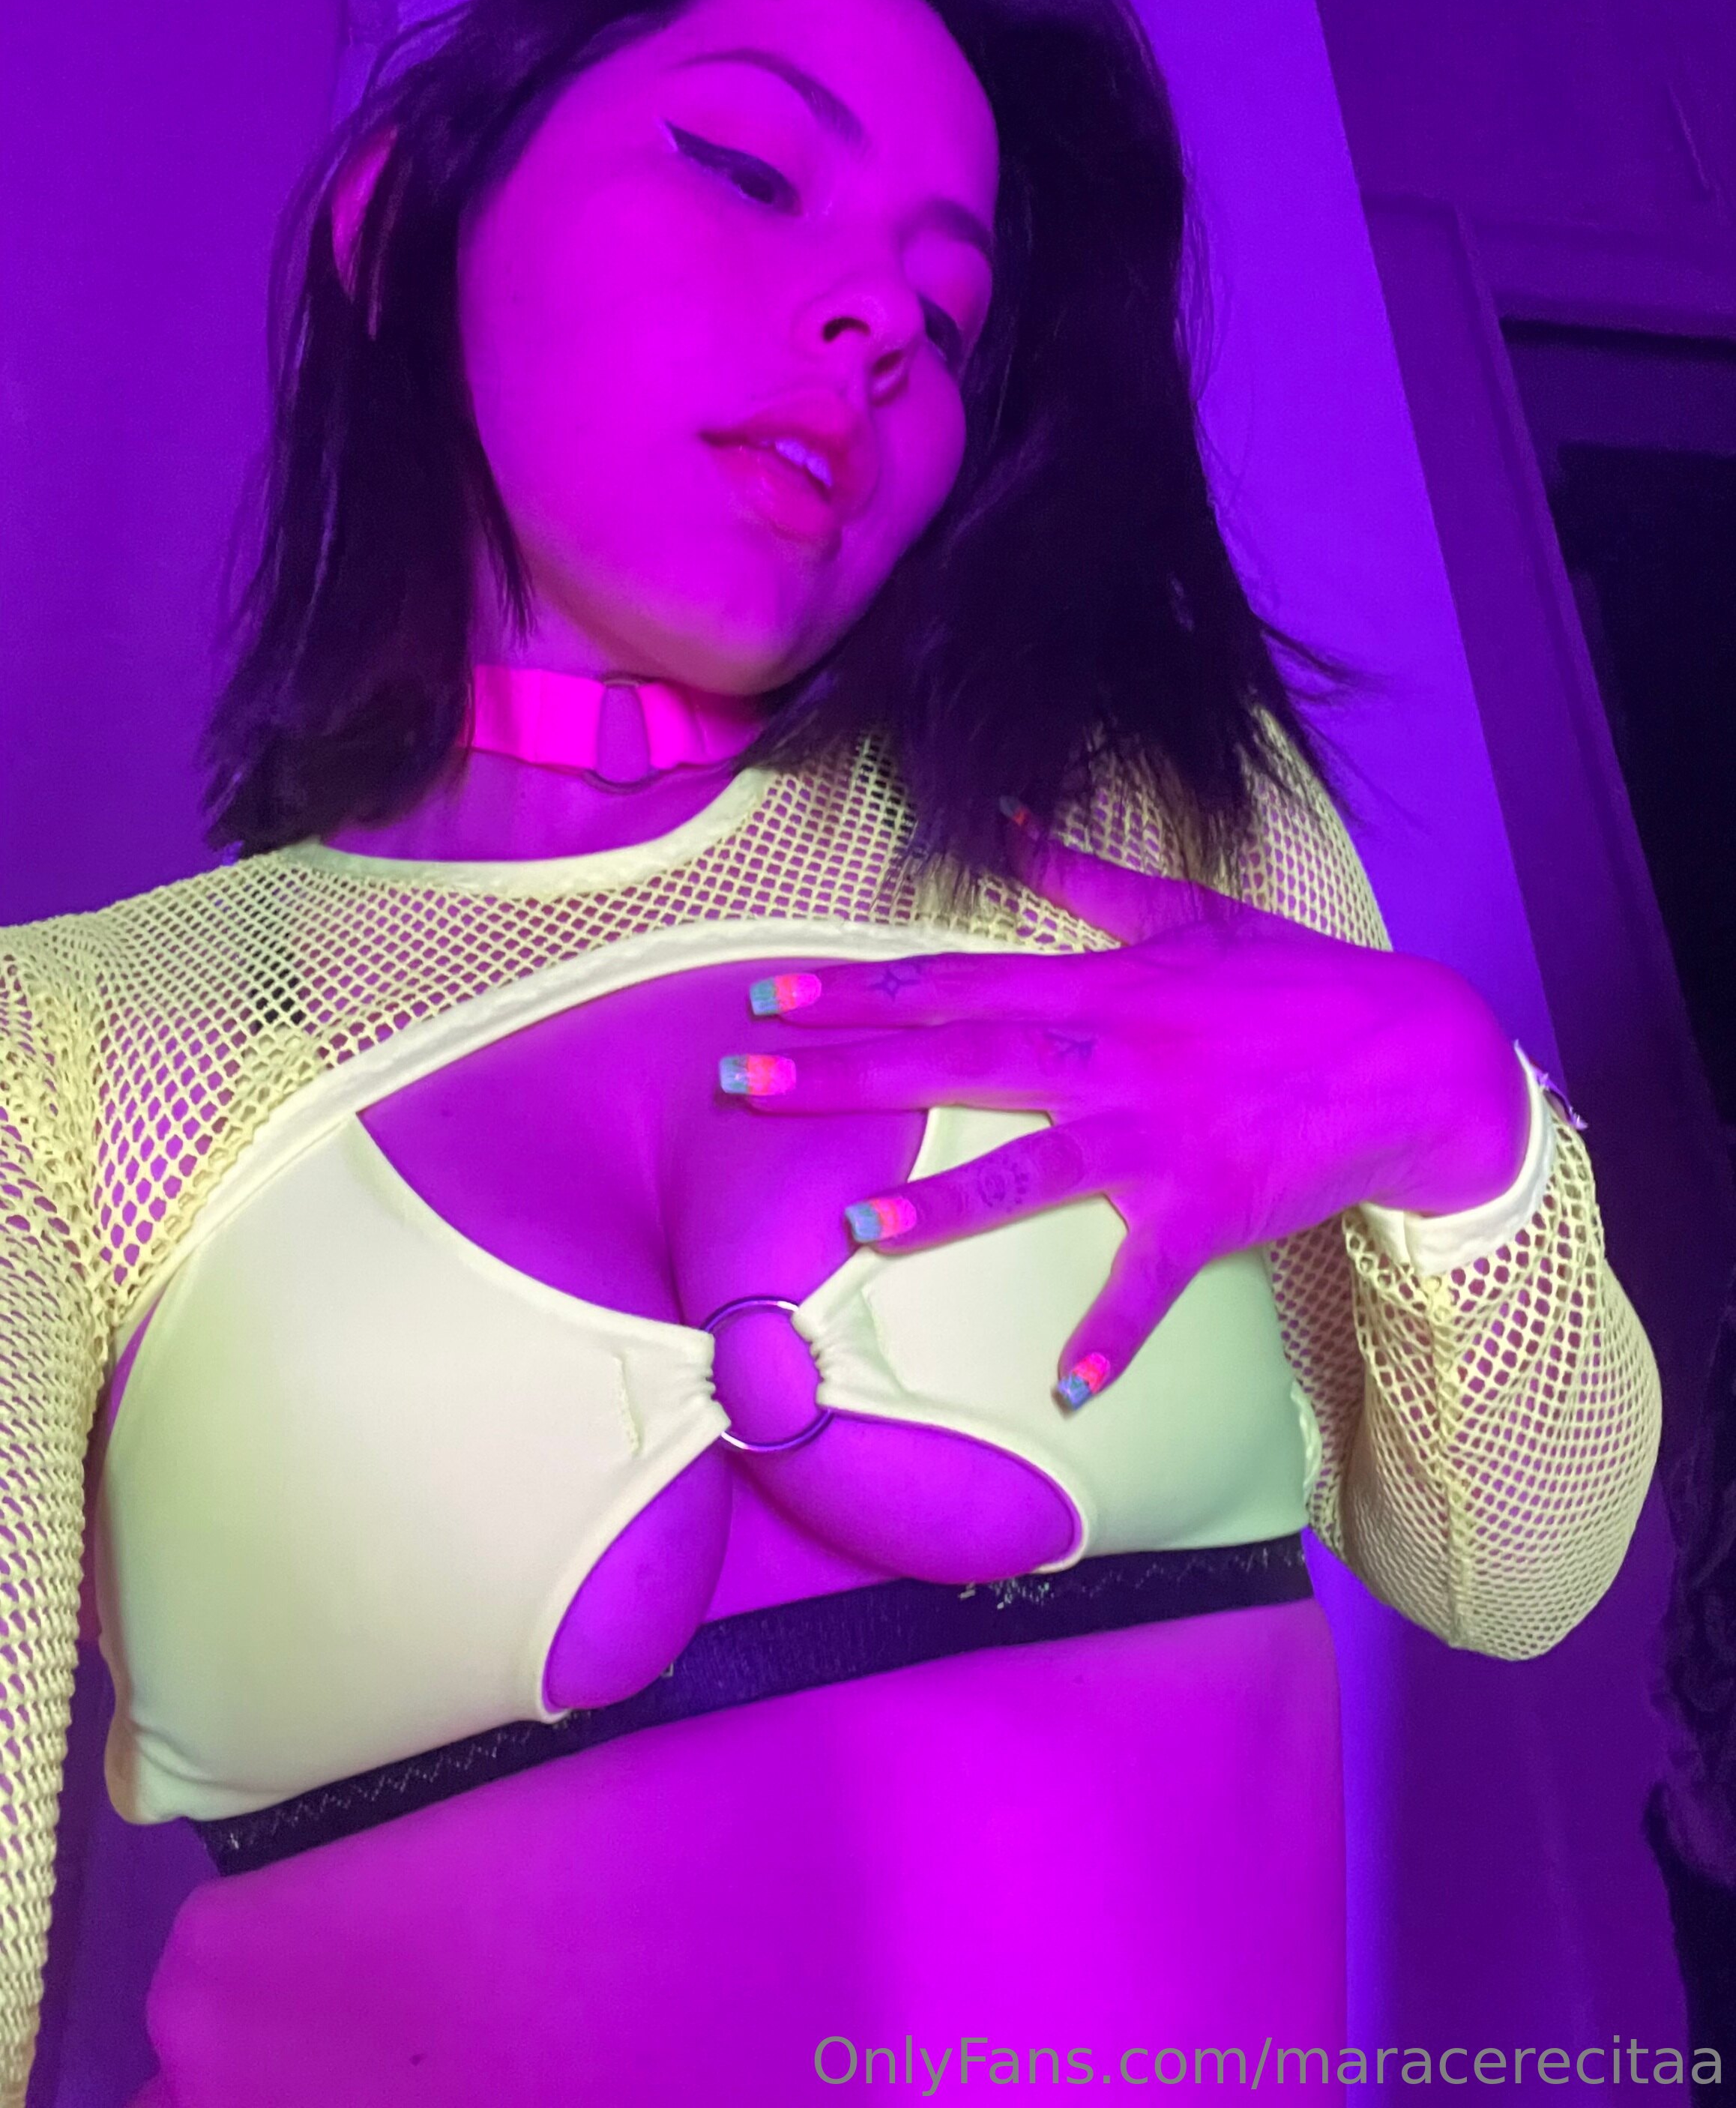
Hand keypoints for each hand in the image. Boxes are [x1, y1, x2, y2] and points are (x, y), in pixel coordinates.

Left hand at [721, 824, 1529, 1404]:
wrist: (1413, 1054)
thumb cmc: (1292, 985)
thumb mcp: (1187, 915)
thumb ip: (1083, 878)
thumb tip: (1007, 823)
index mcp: (1103, 989)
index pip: (956, 986)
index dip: (857, 993)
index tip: (769, 998)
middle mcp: (1117, 1059)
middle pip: (963, 1062)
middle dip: (849, 1074)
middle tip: (747, 1081)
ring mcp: (1162, 1138)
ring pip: (1039, 1169)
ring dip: (948, 1203)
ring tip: (857, 1224)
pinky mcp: (1212, 1209)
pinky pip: (1152, 1281)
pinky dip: (1114, 1335)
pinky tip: (1065, 1386)